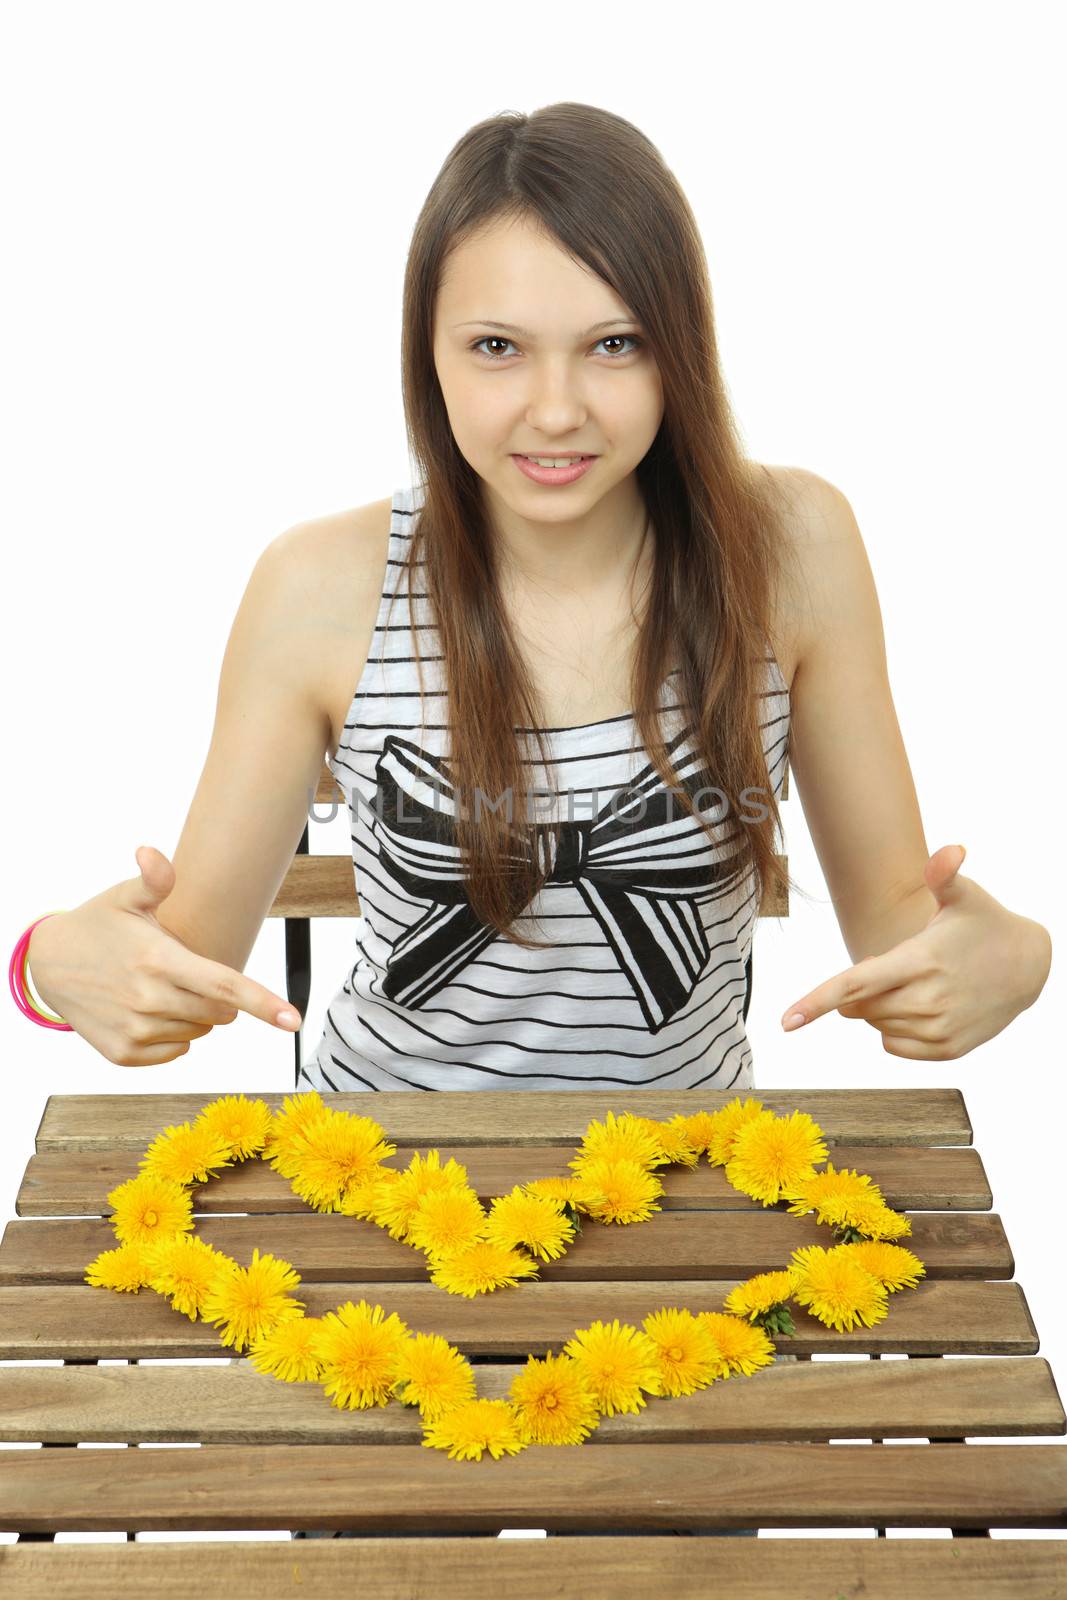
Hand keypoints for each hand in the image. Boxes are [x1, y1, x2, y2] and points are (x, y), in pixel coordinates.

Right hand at [27, 845, 302, 1066]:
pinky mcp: (124, 1055)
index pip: (224, 985)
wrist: (50, 965)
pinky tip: (148, 1010)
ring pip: (200, 1033)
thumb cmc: (100, 924)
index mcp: (159, 960)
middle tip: (188, 972)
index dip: (263, 1003)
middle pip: (219, 1013)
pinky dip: (174, 1035)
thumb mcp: (125, 897)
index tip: (294, 1020)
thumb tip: (152, 853)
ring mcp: (135, 1031)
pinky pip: (176, 1051)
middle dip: (219, 997)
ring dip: (195, 1014)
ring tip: (161, 987)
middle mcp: (148, 1000)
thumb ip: (154, 880)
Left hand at [779, 844, 1052, 1060]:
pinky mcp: (948, 1051)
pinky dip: (894, 1030)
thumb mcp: (964, 897)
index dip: (816, 1002)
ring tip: (918, 982)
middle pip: (858, 1007)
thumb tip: (951, 850)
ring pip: (875, 1026)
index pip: (854, 984)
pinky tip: (921, 1006)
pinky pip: (893, 1046)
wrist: (1030, 966)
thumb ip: (944, 875)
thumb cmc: (985, 924)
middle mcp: (927, 1000)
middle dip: (862, 989)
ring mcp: (939, 1029)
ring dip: (880, 1007)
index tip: (784, 1021)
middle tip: (896, 965)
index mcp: (919, 961)